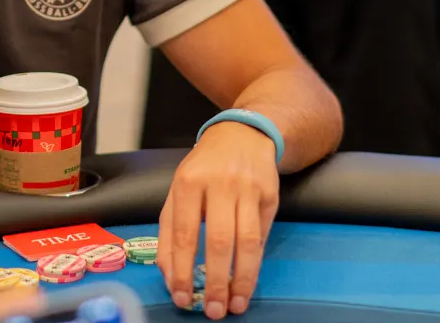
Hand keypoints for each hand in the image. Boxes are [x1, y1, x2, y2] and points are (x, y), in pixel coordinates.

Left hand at [159, 122, 279, 319]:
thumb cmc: (204, 168)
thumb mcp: (178, 189)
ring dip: (242, 279)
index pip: (183, 233)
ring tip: (236, 304)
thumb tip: (169, 273)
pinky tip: (247, 279)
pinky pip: (263, 235)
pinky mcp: (271, 196)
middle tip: (214, 310)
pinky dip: (255, 261)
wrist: (243, 134)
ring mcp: (248, 189)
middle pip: (218, 240)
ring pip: (248, 242)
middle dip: (215, 281)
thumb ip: (169, 229)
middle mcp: (220, 184)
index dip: (182, 269)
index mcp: (189, 181)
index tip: (182, 296)